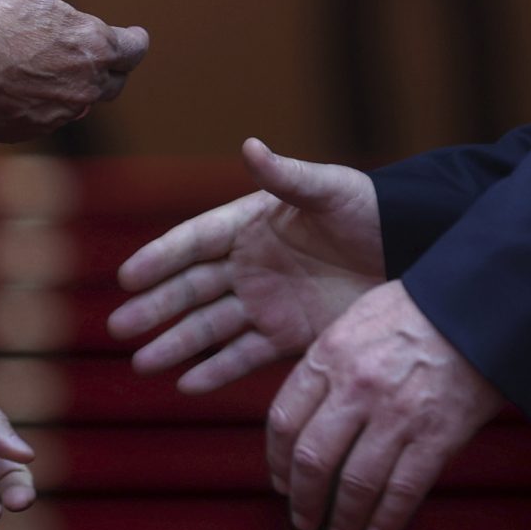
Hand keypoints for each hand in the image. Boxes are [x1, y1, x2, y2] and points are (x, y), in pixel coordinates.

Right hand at [0, 0, 150, 140]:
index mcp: (96, 46)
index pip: (136, 49)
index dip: (134, 39)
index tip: (131, 35)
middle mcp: (86, 86)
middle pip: (116, 80)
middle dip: (113, 65)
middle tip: (101, 51)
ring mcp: (59, 113)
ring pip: (86, 103)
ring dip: (83, 87)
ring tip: (67, 68)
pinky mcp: (31, 129)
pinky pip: (53, 118)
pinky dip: (50, 104)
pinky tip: (32, 88)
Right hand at [110, 137, 380, 391]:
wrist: (411, 251)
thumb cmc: (369, 210)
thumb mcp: (329, 191)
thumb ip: (287, 176)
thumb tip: (250, 144)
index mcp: (250, 224)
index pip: (195, 242)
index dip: (161, 258)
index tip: (127, 277)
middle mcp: (249, 266)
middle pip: (192, 290)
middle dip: (156, 309)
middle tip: (119, 328)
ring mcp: (266, 304)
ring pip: (209, 327)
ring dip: (176, 344)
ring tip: (141, 363)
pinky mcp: (288, 337)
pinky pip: (244, 356)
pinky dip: (217, 371)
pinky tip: (187, 385)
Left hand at [267, 279, 502, 529]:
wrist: (479, 305)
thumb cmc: (417, 309)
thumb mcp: (357, 318)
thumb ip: (328, 361)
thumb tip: (308, 406)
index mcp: (331, 355)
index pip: (285, 420)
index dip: (276, 460)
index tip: (280, 480)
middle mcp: (357, 388)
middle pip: (312, 459)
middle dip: (303, 499)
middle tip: (303, 517)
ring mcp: (397, 415)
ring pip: (355, 484)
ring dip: (344, 519)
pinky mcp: (436, 436)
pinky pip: (403, 491)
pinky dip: (387, 520)